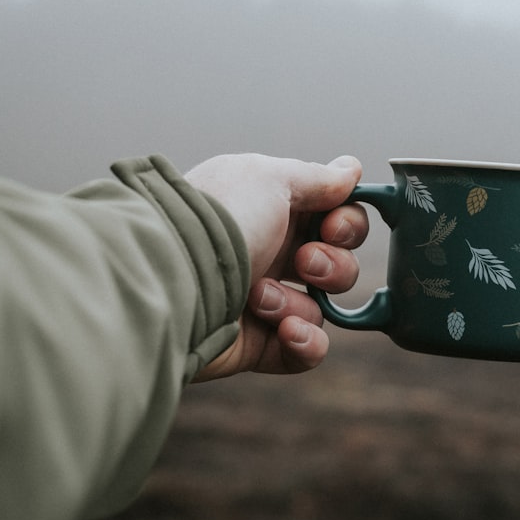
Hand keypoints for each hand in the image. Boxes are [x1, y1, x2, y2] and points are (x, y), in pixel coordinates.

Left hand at [183, 153, 367, 380]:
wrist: (169, 278)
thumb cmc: (218, 219)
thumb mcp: (270, 179)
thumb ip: (318, 178)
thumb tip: (351, 169)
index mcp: (273, 211)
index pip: (335, 218)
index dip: (348, 224)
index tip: (332, 227)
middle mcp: (269, 253)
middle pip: (337, 263)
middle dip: (332, 264)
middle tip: (303, 261)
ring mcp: (262, 301)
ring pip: (321, 306)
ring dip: (300, 301)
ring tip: (260, 297)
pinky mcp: (257, 344)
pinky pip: (306, 350)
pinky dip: (305, 342)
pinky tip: (285, 331)